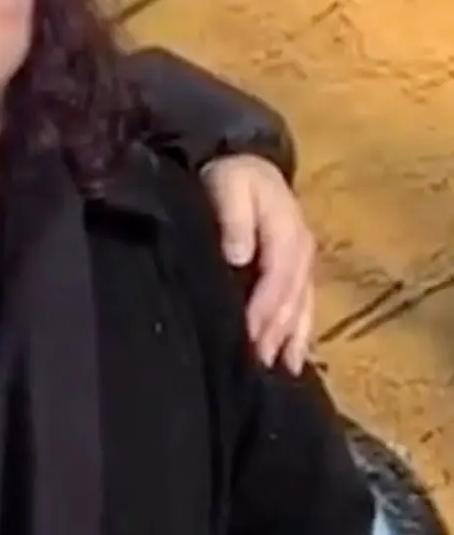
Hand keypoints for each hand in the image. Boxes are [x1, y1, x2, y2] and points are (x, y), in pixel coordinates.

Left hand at [201, 154, 315, 371]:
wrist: (244, 163)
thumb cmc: (231, 177)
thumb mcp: (230, 186)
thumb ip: (234, 219)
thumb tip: (239, 255)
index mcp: (286, 232)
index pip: (277, 279)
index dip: (263, 311)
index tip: (247, 339)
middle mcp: (301, 252)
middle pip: (291, 301)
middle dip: (275, 334)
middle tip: (256, 367)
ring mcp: (302, 264)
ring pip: (301, 308)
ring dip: (290, 341)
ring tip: (276, 372)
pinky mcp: (297, 272)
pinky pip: (304, 307)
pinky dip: (300, 335)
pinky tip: (293, 362)